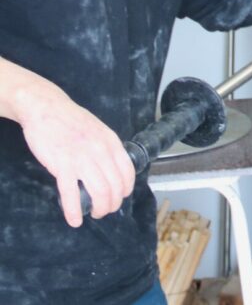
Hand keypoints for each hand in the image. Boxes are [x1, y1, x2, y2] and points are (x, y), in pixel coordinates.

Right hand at [16, 82, 134, 227]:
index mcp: (111, 142)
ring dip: (99, 209)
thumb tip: (112, 167)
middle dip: (112, 204)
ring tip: (94, 214)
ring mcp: (82, 158)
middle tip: (104, 210)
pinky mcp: (62, 165)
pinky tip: (75, 220)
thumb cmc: (71, 120)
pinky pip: (71, 194)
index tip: (119, 197)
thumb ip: (106, 147)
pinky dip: (74, 211)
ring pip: (99, 192)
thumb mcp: (98, 130)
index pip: (127, 172)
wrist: (47, 108)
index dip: (125, 190)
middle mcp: (101, 151)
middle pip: (115, 186)